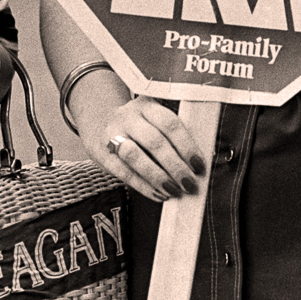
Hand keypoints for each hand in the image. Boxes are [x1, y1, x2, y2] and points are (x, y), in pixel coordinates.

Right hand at [77, 93, 206, 202]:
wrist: (101, 124)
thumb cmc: (140, 128)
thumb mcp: (155, 121)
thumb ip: (174, 137)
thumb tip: (197, 165)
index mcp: (148, 104)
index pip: (170, 123)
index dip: (186, 146)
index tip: (199, 166)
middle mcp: (128, 116)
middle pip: (154, 141)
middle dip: (175, 166)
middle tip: (189, 184)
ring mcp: (112, 133)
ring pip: (135, 156)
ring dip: (157, 177)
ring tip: (173, 191)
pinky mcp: (102, 153)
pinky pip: (123, 172)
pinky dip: (143, 186)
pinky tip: (158, 194)